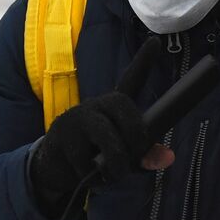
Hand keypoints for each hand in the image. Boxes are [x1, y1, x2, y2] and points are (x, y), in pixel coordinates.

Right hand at [27, 37, 172, 217]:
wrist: (53, 167)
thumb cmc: (93, 157)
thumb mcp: (123, 156)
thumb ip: (144, 155)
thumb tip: (167, 158)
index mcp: (113, 106)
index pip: (131, 79)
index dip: (144, 61)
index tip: (156, 42)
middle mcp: (96, 104)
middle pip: (124, 107)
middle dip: (137, 136)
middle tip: (136, 158)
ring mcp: (77, 116)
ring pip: (108, 138)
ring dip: (116, 164)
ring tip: (112, 175)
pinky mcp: (62, 134)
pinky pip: (87, 160)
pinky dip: (93, 177)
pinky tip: (86, 175)